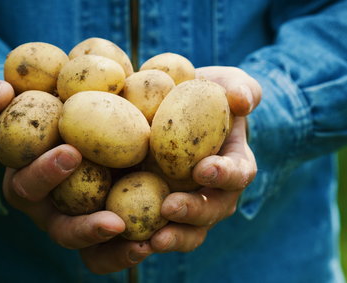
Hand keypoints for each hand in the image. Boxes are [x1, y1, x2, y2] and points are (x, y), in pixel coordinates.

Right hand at [0, 80, 152, 273]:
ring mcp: (82, 222)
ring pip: (92, 252)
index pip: (29, 185)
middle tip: (114, 222)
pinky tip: (156, 241)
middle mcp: (54, 211)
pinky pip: (117, 250)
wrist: (84, 125)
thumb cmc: (50, 114)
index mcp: (29, 183)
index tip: (72, 152)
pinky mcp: (109, 225)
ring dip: (116, 253)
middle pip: (63, 231)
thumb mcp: (24, 102)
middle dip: (85, 229)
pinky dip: (132, 249)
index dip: (45, 173)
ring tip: (142, 246)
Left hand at [149, 66, 260, 252]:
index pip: (238, 173)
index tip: (204, 168)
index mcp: (233, 164)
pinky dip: (144, 239)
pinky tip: (125, 240)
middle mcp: (215, 191)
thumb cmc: (204, 97)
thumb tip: (242, 100)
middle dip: (194, 212)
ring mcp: (189, 204)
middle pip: (212, 210)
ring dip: (172, 238)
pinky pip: (157, 231)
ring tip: (151, 241)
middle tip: (170, 208)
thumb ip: (241, 88)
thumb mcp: (225, 84)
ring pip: (189, 231)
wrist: (175, 110)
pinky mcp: (160, 209)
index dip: (225, 174)